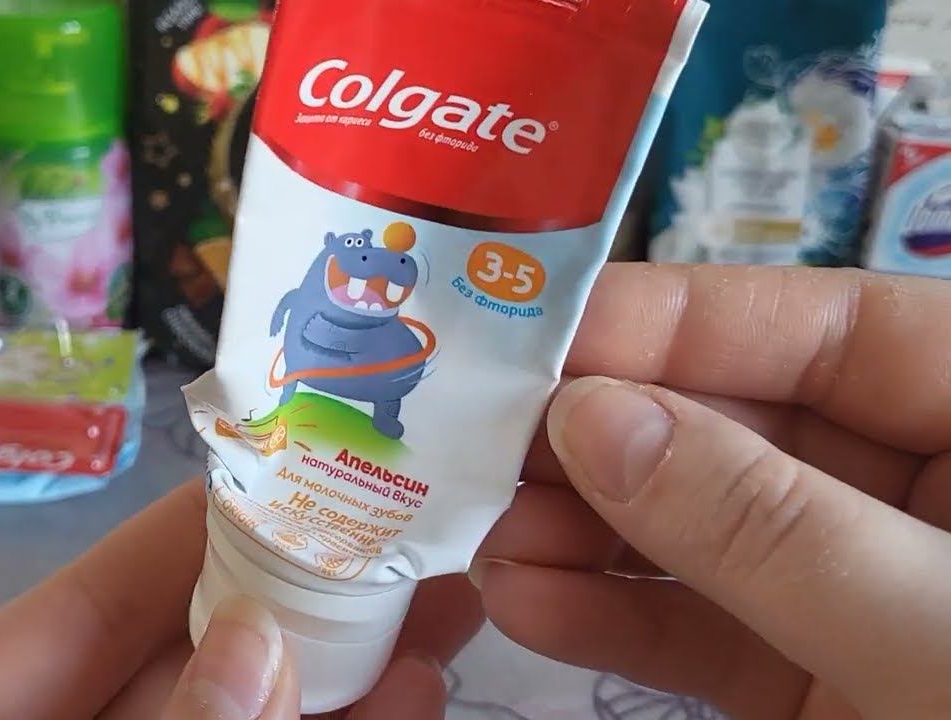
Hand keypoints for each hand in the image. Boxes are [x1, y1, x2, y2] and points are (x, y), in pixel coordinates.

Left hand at [0, 483, 482, 719]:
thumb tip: (257, 638)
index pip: (87, 598)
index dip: (188, 528)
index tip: (285, 456)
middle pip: (194, 653)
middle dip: (304, 592)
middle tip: (405, 524)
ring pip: (257, 717)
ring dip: (351, 669)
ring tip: (443, 601)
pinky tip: (413, 698)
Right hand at [475, 264, 950, 719]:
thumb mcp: (928, 623)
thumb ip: (764, 523)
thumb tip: (589, 418)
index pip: (829, 331)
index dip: (676, 319)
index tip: (531, 329)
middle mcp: (920, 493)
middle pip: (742, 428)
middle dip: (604, 438)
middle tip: (474, 437)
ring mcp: (864, 594)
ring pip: (706, 533)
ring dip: (584, 531)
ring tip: (480, 527)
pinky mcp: (819, 683)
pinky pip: (707, 633)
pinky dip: (615, 620)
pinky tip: (527, 601)